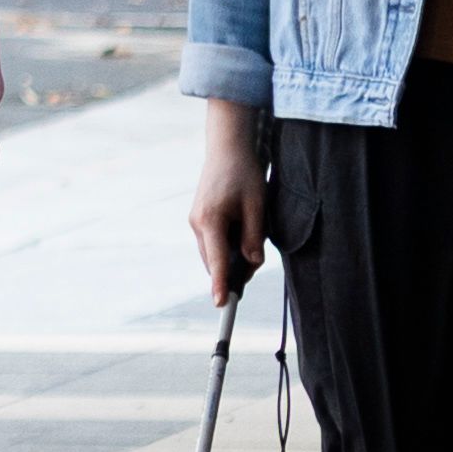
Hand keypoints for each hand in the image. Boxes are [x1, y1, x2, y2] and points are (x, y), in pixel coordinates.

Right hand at [188, 100, 270, 308]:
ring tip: (251, 238)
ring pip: (214, 253)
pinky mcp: (199, 218)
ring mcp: (196, 221)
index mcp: (211, 221)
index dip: (222, 285)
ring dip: (231, 256)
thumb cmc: (244, 173)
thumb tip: (252, 262)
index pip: (218, 261)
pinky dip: (226, 245)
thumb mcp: (256, 205)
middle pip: (215, 261)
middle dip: (234, 270)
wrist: (227, 147)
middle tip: (256, 260)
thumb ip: (253, 237)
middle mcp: (198, 224)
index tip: (222, 305)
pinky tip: (241, 228)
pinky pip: (213, 242)